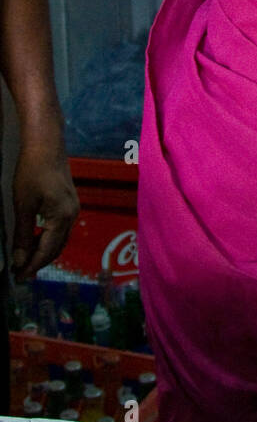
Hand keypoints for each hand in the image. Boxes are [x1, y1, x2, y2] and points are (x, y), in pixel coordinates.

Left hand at [11, 139, 79, 280]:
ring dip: (43, 252)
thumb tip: (19, 259)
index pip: (46, 251)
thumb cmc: (32, 172)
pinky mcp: (69, 203)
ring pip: (59, 240)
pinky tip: (35, 240)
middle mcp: (72, 216)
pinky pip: (60, 229)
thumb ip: (23, 235)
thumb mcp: (23, 205)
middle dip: (38, 263)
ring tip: (25, 260)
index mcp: (62, 218)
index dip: (31, 266)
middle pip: (56, 249)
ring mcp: (73, 209)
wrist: (46, 145)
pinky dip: (48, 239)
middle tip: (20, 273)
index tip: (18, 277)